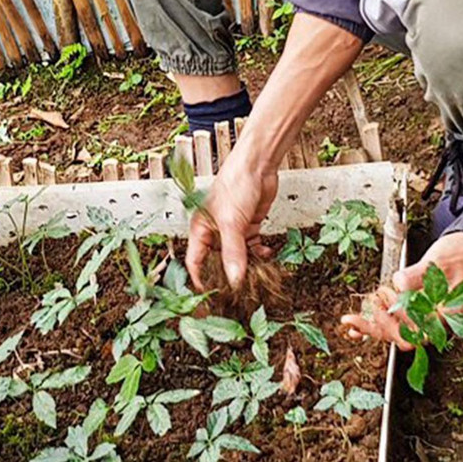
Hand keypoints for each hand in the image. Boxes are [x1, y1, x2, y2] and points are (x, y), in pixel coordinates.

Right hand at [185, 155, 278, 289]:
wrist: (258, 165)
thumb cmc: (235, 183)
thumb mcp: (231, 222)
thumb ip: (233, 252)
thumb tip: (234, 279)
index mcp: (201, 229)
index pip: (195, 261)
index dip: (200, 279)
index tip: (210, 296)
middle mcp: (215, 230)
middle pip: (218, 261)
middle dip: (227, 275)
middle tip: (237, 292)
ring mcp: (233, 228)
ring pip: (238, 255)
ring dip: (247, 265)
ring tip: (257, 277)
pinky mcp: (250, 225)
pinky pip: (253, 246)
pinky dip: (260, 253)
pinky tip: (267, 255)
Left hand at [339, 232, 462, 348]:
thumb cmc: (461, 257)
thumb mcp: (440, 261)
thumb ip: (419, 274)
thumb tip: (400, 282)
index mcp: (446, 316)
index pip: (419, 332)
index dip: (401, 319)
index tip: (390, 296)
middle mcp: (433, 322)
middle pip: (402, 338)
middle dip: (380, 326)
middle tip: (368, 306)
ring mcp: (422, 318)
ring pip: (394, 333)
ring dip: (373, 326)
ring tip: (356, 315)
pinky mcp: (412, 311)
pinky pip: (391, 324)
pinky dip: (372, 325)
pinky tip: (355, 326)